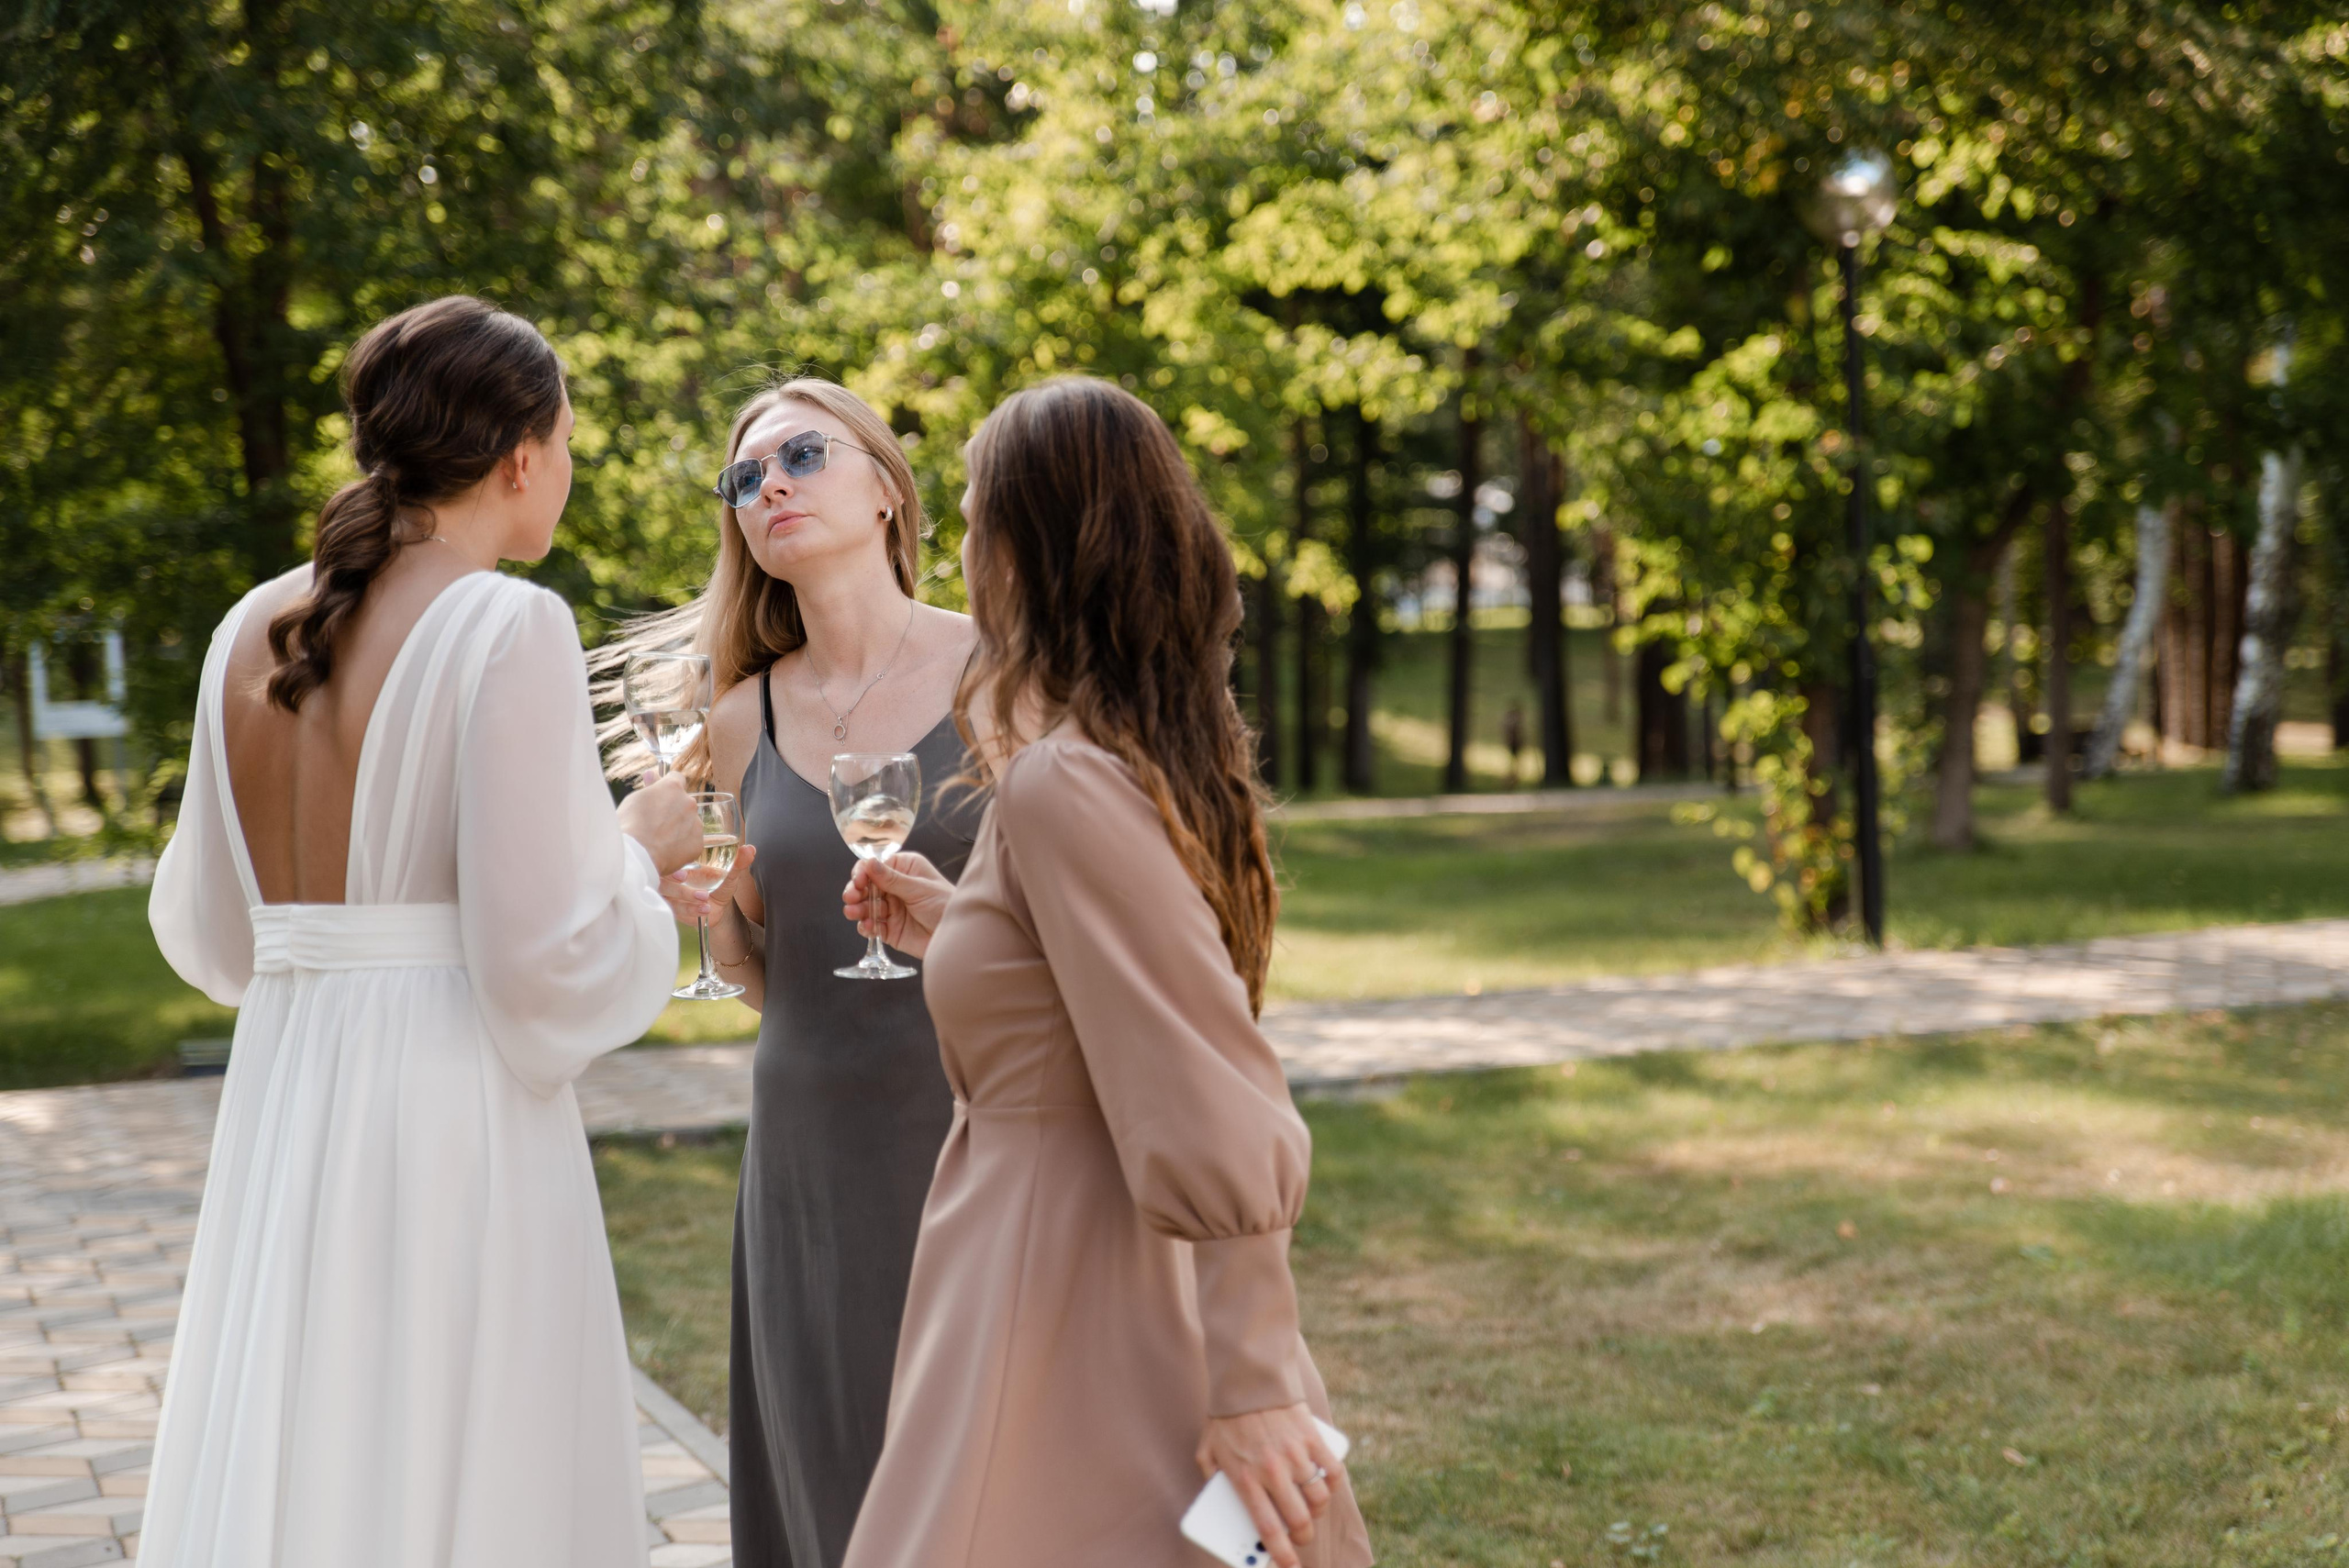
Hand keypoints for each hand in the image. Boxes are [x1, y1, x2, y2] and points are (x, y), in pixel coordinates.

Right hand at [615, 773, 701, 876]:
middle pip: (685, 803)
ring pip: (690, 823)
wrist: (635, 855)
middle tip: (656, 824)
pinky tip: (667, 851)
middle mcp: (689, 802)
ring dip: (680, 828)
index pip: (677, 778)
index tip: (661, 796)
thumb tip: (652, 774)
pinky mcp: (698, 844)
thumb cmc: (629, 825)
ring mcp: (696, 823)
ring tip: (659, 841)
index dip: (668, 788)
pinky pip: (692, 842)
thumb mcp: (635, 799)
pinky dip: (682, 846)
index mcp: (673, 787)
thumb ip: (650, 787)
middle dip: (674, 810)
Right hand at [660, 843, 757, 926]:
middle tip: (685, 878)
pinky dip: (690, 909)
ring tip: (704, 897)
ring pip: (666, 894)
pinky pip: (675, 909)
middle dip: (671, 878)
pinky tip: (705, 909)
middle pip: (660, 876)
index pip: (668, 857)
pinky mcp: (672, 907)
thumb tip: (750, 849)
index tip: (682, 867)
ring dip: (684, 895)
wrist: (719, 909)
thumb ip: (738, 861)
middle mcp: (671, 876)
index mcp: (682, 862)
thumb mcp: (730, 873)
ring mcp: (670, 893)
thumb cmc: (720, 885)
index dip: (670, 861)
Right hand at [841, 853, 951, 958]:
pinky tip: (867, 927)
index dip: (863, 872)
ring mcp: (891, 908)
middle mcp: (895, 887)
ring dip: (857, 909)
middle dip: (855, 891)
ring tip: (853, 912)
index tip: (858, 881)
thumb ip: (893, 879)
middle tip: (850, 897)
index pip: (875, 866)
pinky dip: (866, 926)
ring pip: (865, 906)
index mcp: (904, 869)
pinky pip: (871, 926)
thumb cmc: (946, 905)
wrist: (958, 937)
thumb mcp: (920, 889)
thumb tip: (869, 863)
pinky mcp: (889, 929)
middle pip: (865, 886)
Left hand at [1195, 1404, 1341, 1567]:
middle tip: (1299, 1536)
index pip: (1268, 1530)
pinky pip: (1332, 1472)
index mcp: (1246, 1479)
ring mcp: (1296, 1455)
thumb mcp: (1207, 1451)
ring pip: (1319, 1501)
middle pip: (1300, 1521)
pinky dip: (1331, 1484)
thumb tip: (1217, 1500)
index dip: (1281, 1555)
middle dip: (1302, 1537)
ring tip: (1309, 1509)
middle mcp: (1273, 1472)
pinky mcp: (1313, 1439)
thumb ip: (1211, 1477)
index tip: (1289, 1567)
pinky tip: (1324, 1485)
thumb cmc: (1225, 1416)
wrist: (1248, 1378)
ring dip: (1317, 1512)